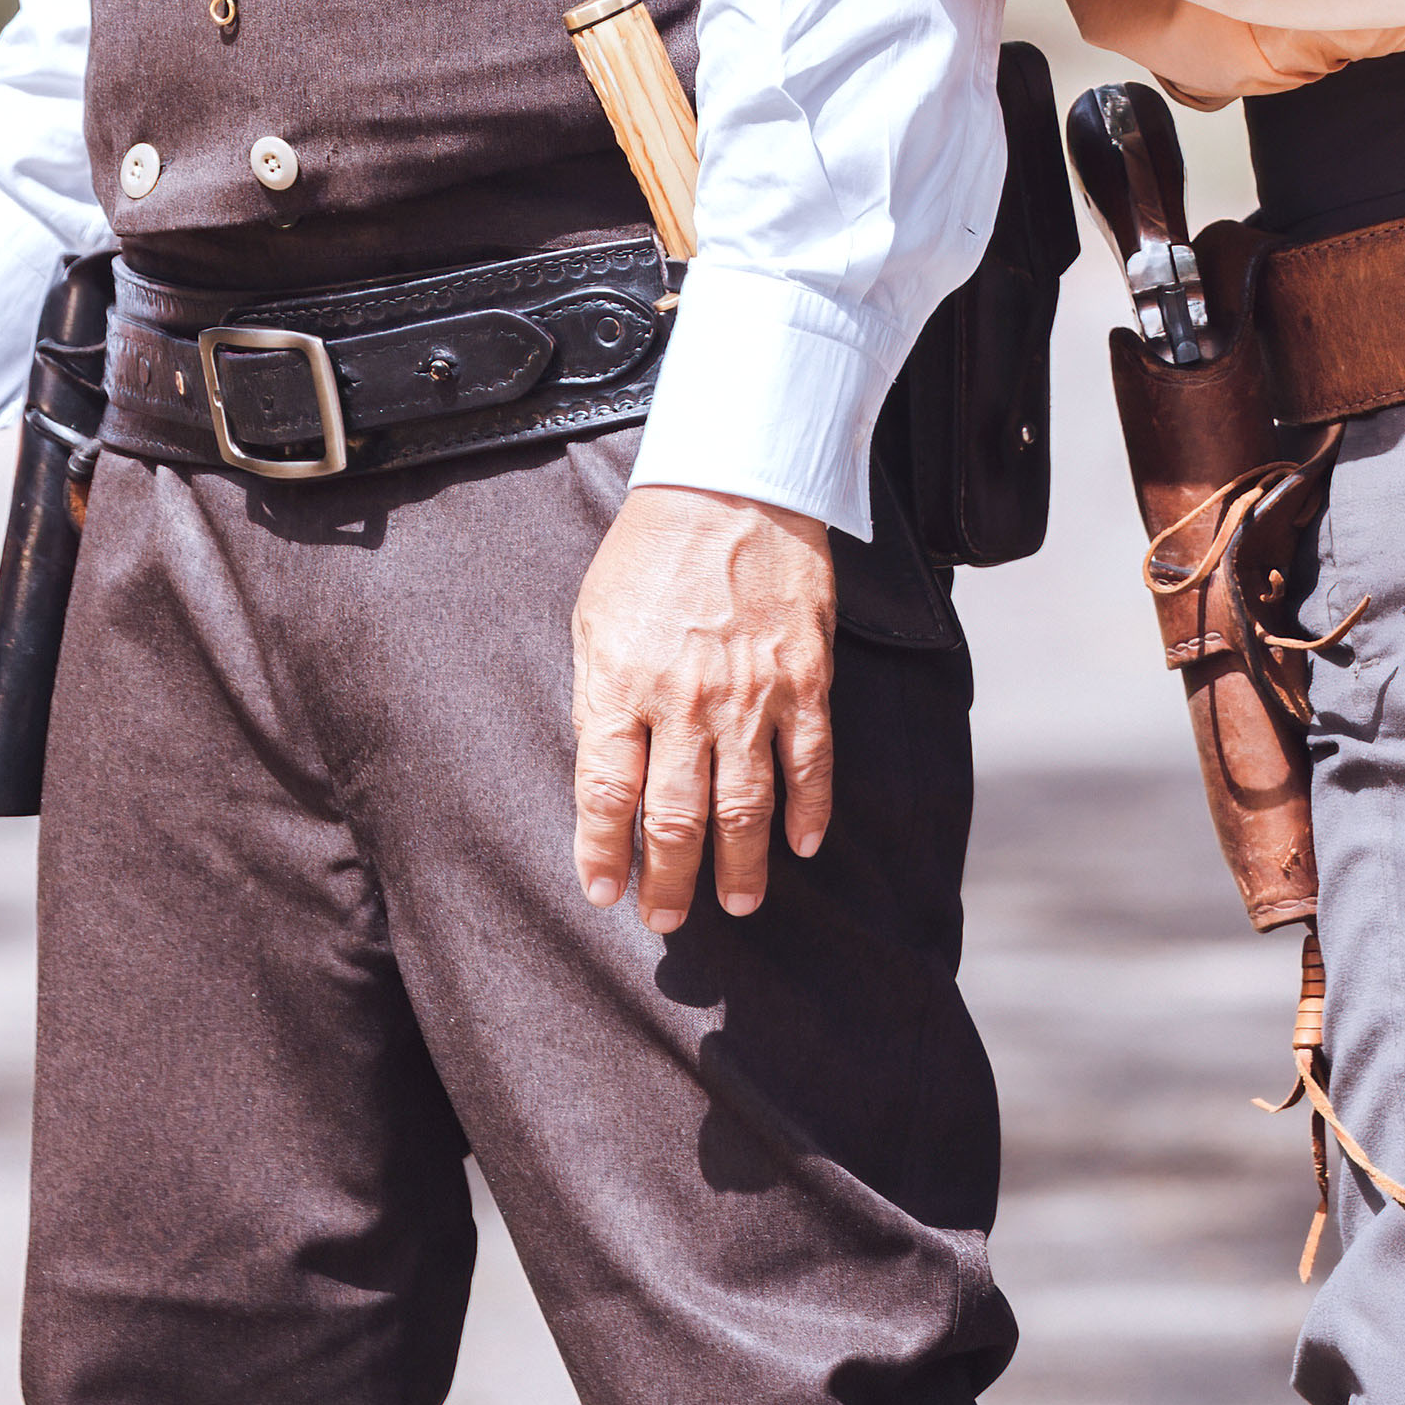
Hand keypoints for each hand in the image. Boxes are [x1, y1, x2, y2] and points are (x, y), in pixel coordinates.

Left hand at [569, 480, 838, 930]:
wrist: (732, 483)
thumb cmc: (650, 551)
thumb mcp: (593, 619)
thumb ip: (597, 699)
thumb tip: (607, 777)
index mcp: (620, 685)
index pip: (606, 796)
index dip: (603, 854)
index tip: (604, 893)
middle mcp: (684, 702)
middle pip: (675, 819)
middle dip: (671, 882)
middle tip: (668, 922)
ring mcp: (750, 695)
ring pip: (745, 807)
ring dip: (742, 866)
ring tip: (740, 904)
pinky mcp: (805, 679)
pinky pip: (810, 763)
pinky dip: (809, 811)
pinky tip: (802, 846)